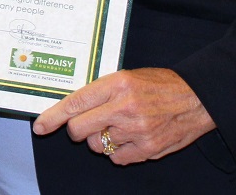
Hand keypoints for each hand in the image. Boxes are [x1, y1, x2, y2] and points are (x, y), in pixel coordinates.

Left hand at [32, 67, 214, 164]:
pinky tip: (130, 137)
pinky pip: (116, 158)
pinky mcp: (146, 150)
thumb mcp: (127, 77)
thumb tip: (74, 107)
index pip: (76, 102)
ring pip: (97, 146)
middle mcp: (123, 108)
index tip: (40, 127)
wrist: (195, 98)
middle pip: (79, 130)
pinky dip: (118, 151)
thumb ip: (101, 91)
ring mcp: (135, 131)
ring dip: (100, 139)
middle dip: (77, 130)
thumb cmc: (159, 84)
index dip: (53, 117)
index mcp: (117, 84)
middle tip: (87, 124)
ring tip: (118, 126)